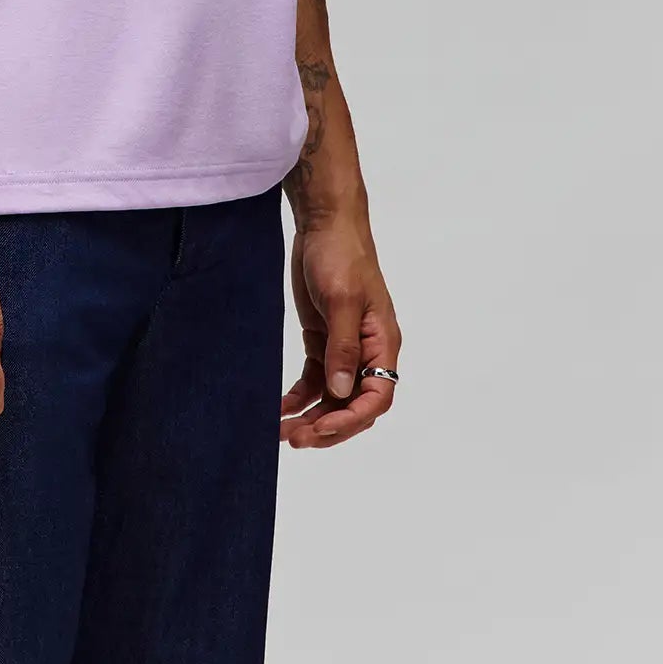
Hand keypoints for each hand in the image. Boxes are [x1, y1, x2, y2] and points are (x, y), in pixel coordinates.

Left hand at [280, 211, 400, 448]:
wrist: (323, 224)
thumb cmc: (341, 255)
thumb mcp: (342, 300)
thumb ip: (342, 347)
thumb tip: (343, 393)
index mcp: (382, 343)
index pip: (377, 396)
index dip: (352, 419)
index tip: (322, 429)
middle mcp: (366, 351)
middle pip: (354, 404)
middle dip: (328, 426)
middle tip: (296, 439)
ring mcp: (343, 347)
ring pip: (332, 397)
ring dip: (311, 417)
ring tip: (283, 433)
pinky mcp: (322, 339)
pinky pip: (314, 379)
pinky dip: (299, 397)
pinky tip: (280, 409)